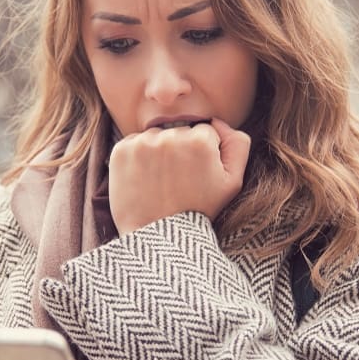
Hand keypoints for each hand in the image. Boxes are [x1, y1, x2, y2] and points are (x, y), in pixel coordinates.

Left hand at [108, 117, 250, 234]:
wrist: (158, 237)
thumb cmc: (198, 211)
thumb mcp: (233, 182)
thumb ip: (238, 143)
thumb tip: (217, 122)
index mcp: (200, 140)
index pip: (205, 132)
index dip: (203, 154)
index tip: (197, 176)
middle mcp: (170, 135)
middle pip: (180, 131)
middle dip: (181, 150)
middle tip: (179, 181)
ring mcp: (143, 142)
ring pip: (157, 136)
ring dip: (159, 153)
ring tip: (161, 182)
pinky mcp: (121, 151)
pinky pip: (135, 143)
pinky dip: (139, 157)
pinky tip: (146, 179)